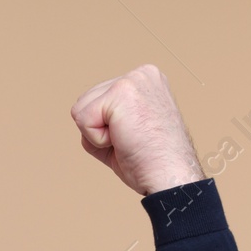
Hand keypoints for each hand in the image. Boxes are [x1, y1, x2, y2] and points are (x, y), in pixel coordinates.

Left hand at [70, 64, 203, 195]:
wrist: (169, 176)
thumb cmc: (150, 163)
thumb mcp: (128, 132)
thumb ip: (107, 118)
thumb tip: (80, 115)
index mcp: (146, 81)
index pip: (99, 100)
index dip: (107, 129)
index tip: (135, 138)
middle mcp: (141, 74)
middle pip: (86, 102)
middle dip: (99, 130)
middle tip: (130, 142)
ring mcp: (132, 80)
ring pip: (80, 109)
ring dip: (97, 135)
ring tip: (128, 140)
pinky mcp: (121, 91)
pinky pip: (82, 119)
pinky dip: (96, 140)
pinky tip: (124, 141)